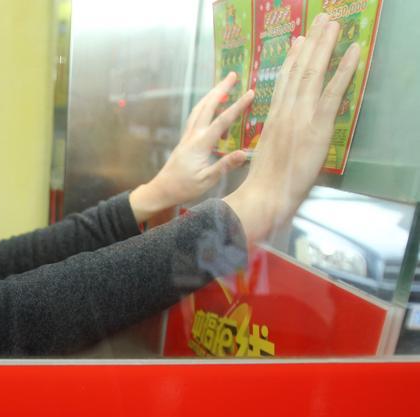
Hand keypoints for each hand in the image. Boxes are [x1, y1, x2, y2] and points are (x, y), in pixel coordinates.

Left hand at [130, 72, 253, 222]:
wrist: (162, 190)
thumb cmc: (184, 188)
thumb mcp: (207, 180)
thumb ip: (225, 165)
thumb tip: (244, 153)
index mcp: (200, 144)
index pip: (222, 121)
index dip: (237, 106)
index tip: (250, 93)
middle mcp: (192, 136)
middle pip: (207, 106)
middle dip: (221, 89)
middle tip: (233, 74)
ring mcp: (187, 136)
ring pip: (199, 109)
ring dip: (211, 95)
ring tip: (223, 85)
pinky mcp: (185, 140)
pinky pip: (195, 117)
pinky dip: (204, 107)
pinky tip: (211, 107)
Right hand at [225, 13, 359, 242]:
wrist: (264, 196)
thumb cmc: (264, 186)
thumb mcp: (267, 156)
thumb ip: (276, 140)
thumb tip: (280, 137)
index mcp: (274, 119)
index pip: (285, 82)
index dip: (294, 59)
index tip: (299, 41)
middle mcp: (286, 112)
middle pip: (300, 70)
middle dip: (312, 42)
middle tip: (322, 19)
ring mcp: (301, 116)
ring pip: (314, 73)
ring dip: (326, 45)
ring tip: (334, 23)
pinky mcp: (317, 125)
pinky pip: (333, 91)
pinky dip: (344, 69)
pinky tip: (353, 50)